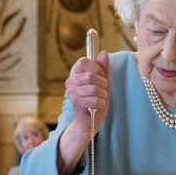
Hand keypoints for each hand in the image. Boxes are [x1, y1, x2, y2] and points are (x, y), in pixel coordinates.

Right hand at [57, 51, 110, 174]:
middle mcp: (71, 81)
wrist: (90, 121)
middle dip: (102, 84)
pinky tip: (96, 107)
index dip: (96, 68)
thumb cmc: (97, 101)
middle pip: (91, 75)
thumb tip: (104, 53)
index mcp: (77, 73)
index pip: (84, 61)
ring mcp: (72, 92)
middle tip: (102, 92)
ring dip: (102, 96)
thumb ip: (104, 68)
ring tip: (99, 100)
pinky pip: (94, 99)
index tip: (101, 76)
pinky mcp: (76, 103)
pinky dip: (100, 104)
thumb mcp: (104, 83)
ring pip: (94, 88)